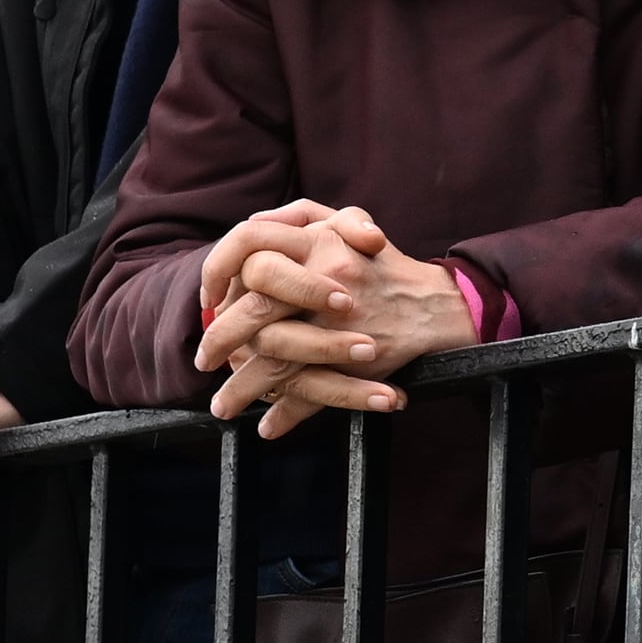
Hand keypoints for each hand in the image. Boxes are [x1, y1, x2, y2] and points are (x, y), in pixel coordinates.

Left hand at [195, 205, 473, 437]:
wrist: (438, 305)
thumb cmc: (385, 265)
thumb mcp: (347, 224)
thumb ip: (301, 217)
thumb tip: (252, 225)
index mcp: (317, 239)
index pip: (248, 242)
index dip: (218, 269)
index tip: (208, 299)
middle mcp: (324, 275)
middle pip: (252, 309)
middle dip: (220, 339)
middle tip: (204, 360)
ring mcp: (338, 321)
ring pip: (273, 356)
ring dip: (243, 387)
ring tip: (221, 407)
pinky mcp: (353, 358)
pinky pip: (309, 388)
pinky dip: (286, 412)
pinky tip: (268, 425)